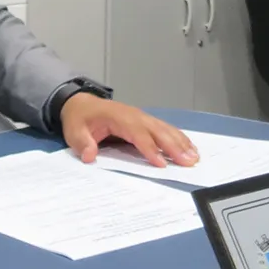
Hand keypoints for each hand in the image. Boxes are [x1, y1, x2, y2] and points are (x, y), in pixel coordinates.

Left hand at [59, 94, 198, 168]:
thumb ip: (82, 143)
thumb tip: (89, 155)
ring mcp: (142, 117)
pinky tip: (189, 147)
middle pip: (157, 131)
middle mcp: (134, 115)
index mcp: (118, 117)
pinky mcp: (145, 121)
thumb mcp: (74, 131)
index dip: (149, 149)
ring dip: (181, 143)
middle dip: (174, 147)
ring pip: (165, 129)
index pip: (137, 134)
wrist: (81, 104)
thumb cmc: (80, 119)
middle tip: (189, 162)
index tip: (162, 164)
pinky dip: (178, 138)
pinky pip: (164, 128)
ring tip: (195, 157)